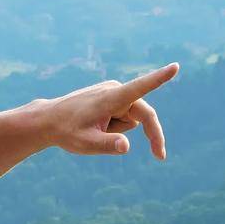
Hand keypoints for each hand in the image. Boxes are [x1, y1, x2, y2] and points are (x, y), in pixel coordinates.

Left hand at [34, 63, 178, 158]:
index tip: (175, 67)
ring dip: (120, 130)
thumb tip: (126, 146)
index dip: (159, 78)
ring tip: (96, 130)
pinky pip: (123, 116)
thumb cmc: (66, 132)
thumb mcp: (86, 144)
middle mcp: (115, 90)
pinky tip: (96, 125)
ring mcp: (113, 91)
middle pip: (145, 114)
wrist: (48, 120)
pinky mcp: (111, 96)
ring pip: (132, 118)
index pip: (140, 87)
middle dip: (152, 134)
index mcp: (112, 97)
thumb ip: (107, 145)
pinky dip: (115, 126)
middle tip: (160, 156)